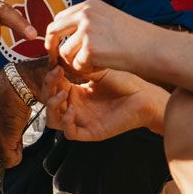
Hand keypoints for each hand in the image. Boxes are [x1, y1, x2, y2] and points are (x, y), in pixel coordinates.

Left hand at [0, 70, 33, 171]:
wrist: (14, 87)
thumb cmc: (8, 94)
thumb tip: (4, 133)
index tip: (8, 140)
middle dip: (3, 157)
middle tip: (14, 144)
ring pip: (3, 162)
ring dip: (13, 153)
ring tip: (18, 136)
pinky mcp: (2, 146)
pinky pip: (11, 161)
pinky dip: (18, 155)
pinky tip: (20, 139)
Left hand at [43, 0, 152, 77]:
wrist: (155, 48)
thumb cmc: (136, 38)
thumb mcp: (109, 20)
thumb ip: (88, 23)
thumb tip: (66, 36)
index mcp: (90, 5)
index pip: (60, 17)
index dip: (55, 34)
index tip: (56, 46)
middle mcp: (86, 14)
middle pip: (52, 31)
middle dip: (50, 48)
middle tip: (55, 61)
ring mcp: (87, 31)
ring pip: (64, 53)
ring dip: (75, 63)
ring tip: (95, 64)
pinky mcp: (90, 49)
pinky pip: (76, 65)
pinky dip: (87, 70)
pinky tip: (102, 67)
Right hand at [43, 67, 166, 140]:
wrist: (144, 97)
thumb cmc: (125, 84)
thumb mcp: (98, 72)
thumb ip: (79, 68)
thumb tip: (60, 61)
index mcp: (77, 93)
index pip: (53, 87)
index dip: (50, 78)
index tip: (55, 66)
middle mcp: (76, 107)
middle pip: (48, 102)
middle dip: (48, 88)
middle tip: (57, 76)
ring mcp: (82, 121)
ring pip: (53, 120)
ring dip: (52, 106)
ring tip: (62, 94)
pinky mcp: (90, 132)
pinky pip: (69, 133)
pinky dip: (66, 122)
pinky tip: (73, 110)